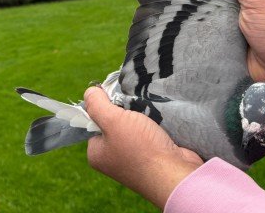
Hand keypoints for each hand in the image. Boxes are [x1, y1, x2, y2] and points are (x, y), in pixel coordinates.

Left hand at [84, 87, 202, 208]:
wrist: (174, 173)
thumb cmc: (139, 148)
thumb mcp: (112, 121)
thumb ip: (97, 104)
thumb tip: (90, 92)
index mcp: (97, 153)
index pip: (94, 122)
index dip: (104, 106)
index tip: (116, 97)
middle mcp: (112, 158)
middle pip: (114, 123)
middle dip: (125, 111)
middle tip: (134, 103)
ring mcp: (133, 159)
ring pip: (133, 127)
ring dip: (141, 116)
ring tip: (148, 108)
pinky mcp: (152, 156)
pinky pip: (148, 133)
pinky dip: (153, 124)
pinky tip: (158, 118)